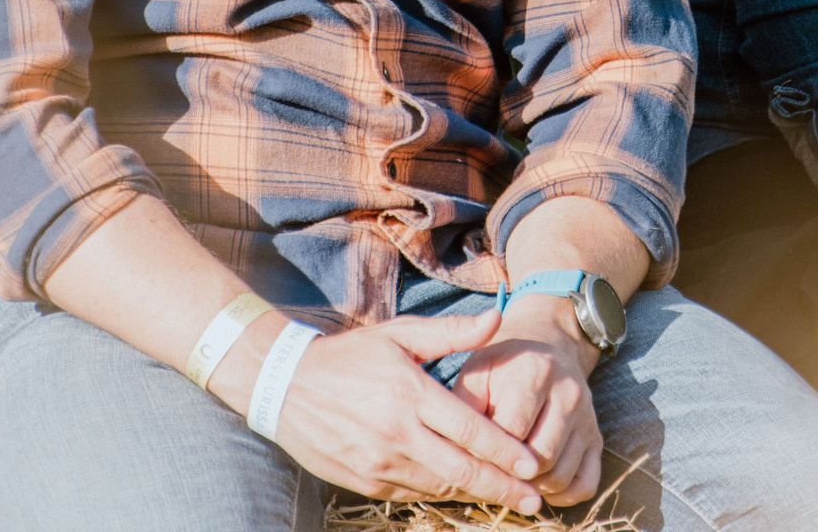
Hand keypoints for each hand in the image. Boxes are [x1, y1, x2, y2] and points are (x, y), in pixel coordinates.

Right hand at [220, 310, 551, 509]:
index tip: (533, 466)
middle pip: (460, 470)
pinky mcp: (363, 481)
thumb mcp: (400, 333)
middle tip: (535, 500)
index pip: (469, 430)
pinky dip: (440, 493)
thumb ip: (451, 332)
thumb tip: (497, 317)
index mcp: (410, 394)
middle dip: (501, 488)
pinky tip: (462, 492)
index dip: (504, 452)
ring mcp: (378, 463)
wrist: (283, 385)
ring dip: (474, 494)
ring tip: (507, 497)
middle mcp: (396, 433)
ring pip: (438, 487)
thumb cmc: (350, 355)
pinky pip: (411, 492)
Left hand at [455, 296, 605, 506]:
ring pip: (560, 476)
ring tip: (509, 474)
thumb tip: (452, 449)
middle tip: (490, 468)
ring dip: (531, 486)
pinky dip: (560, 495)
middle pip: (539, 458)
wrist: (548, 345)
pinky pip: (585, 484)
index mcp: (535, 371)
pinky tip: (537, 483)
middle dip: (510, 471)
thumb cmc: (503, 364)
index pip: (513, 430)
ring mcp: (588, 418)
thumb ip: (462, 406)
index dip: (487, 450)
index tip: (471, 453)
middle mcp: (569, 393)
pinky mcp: (596, 438)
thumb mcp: (477, 370)